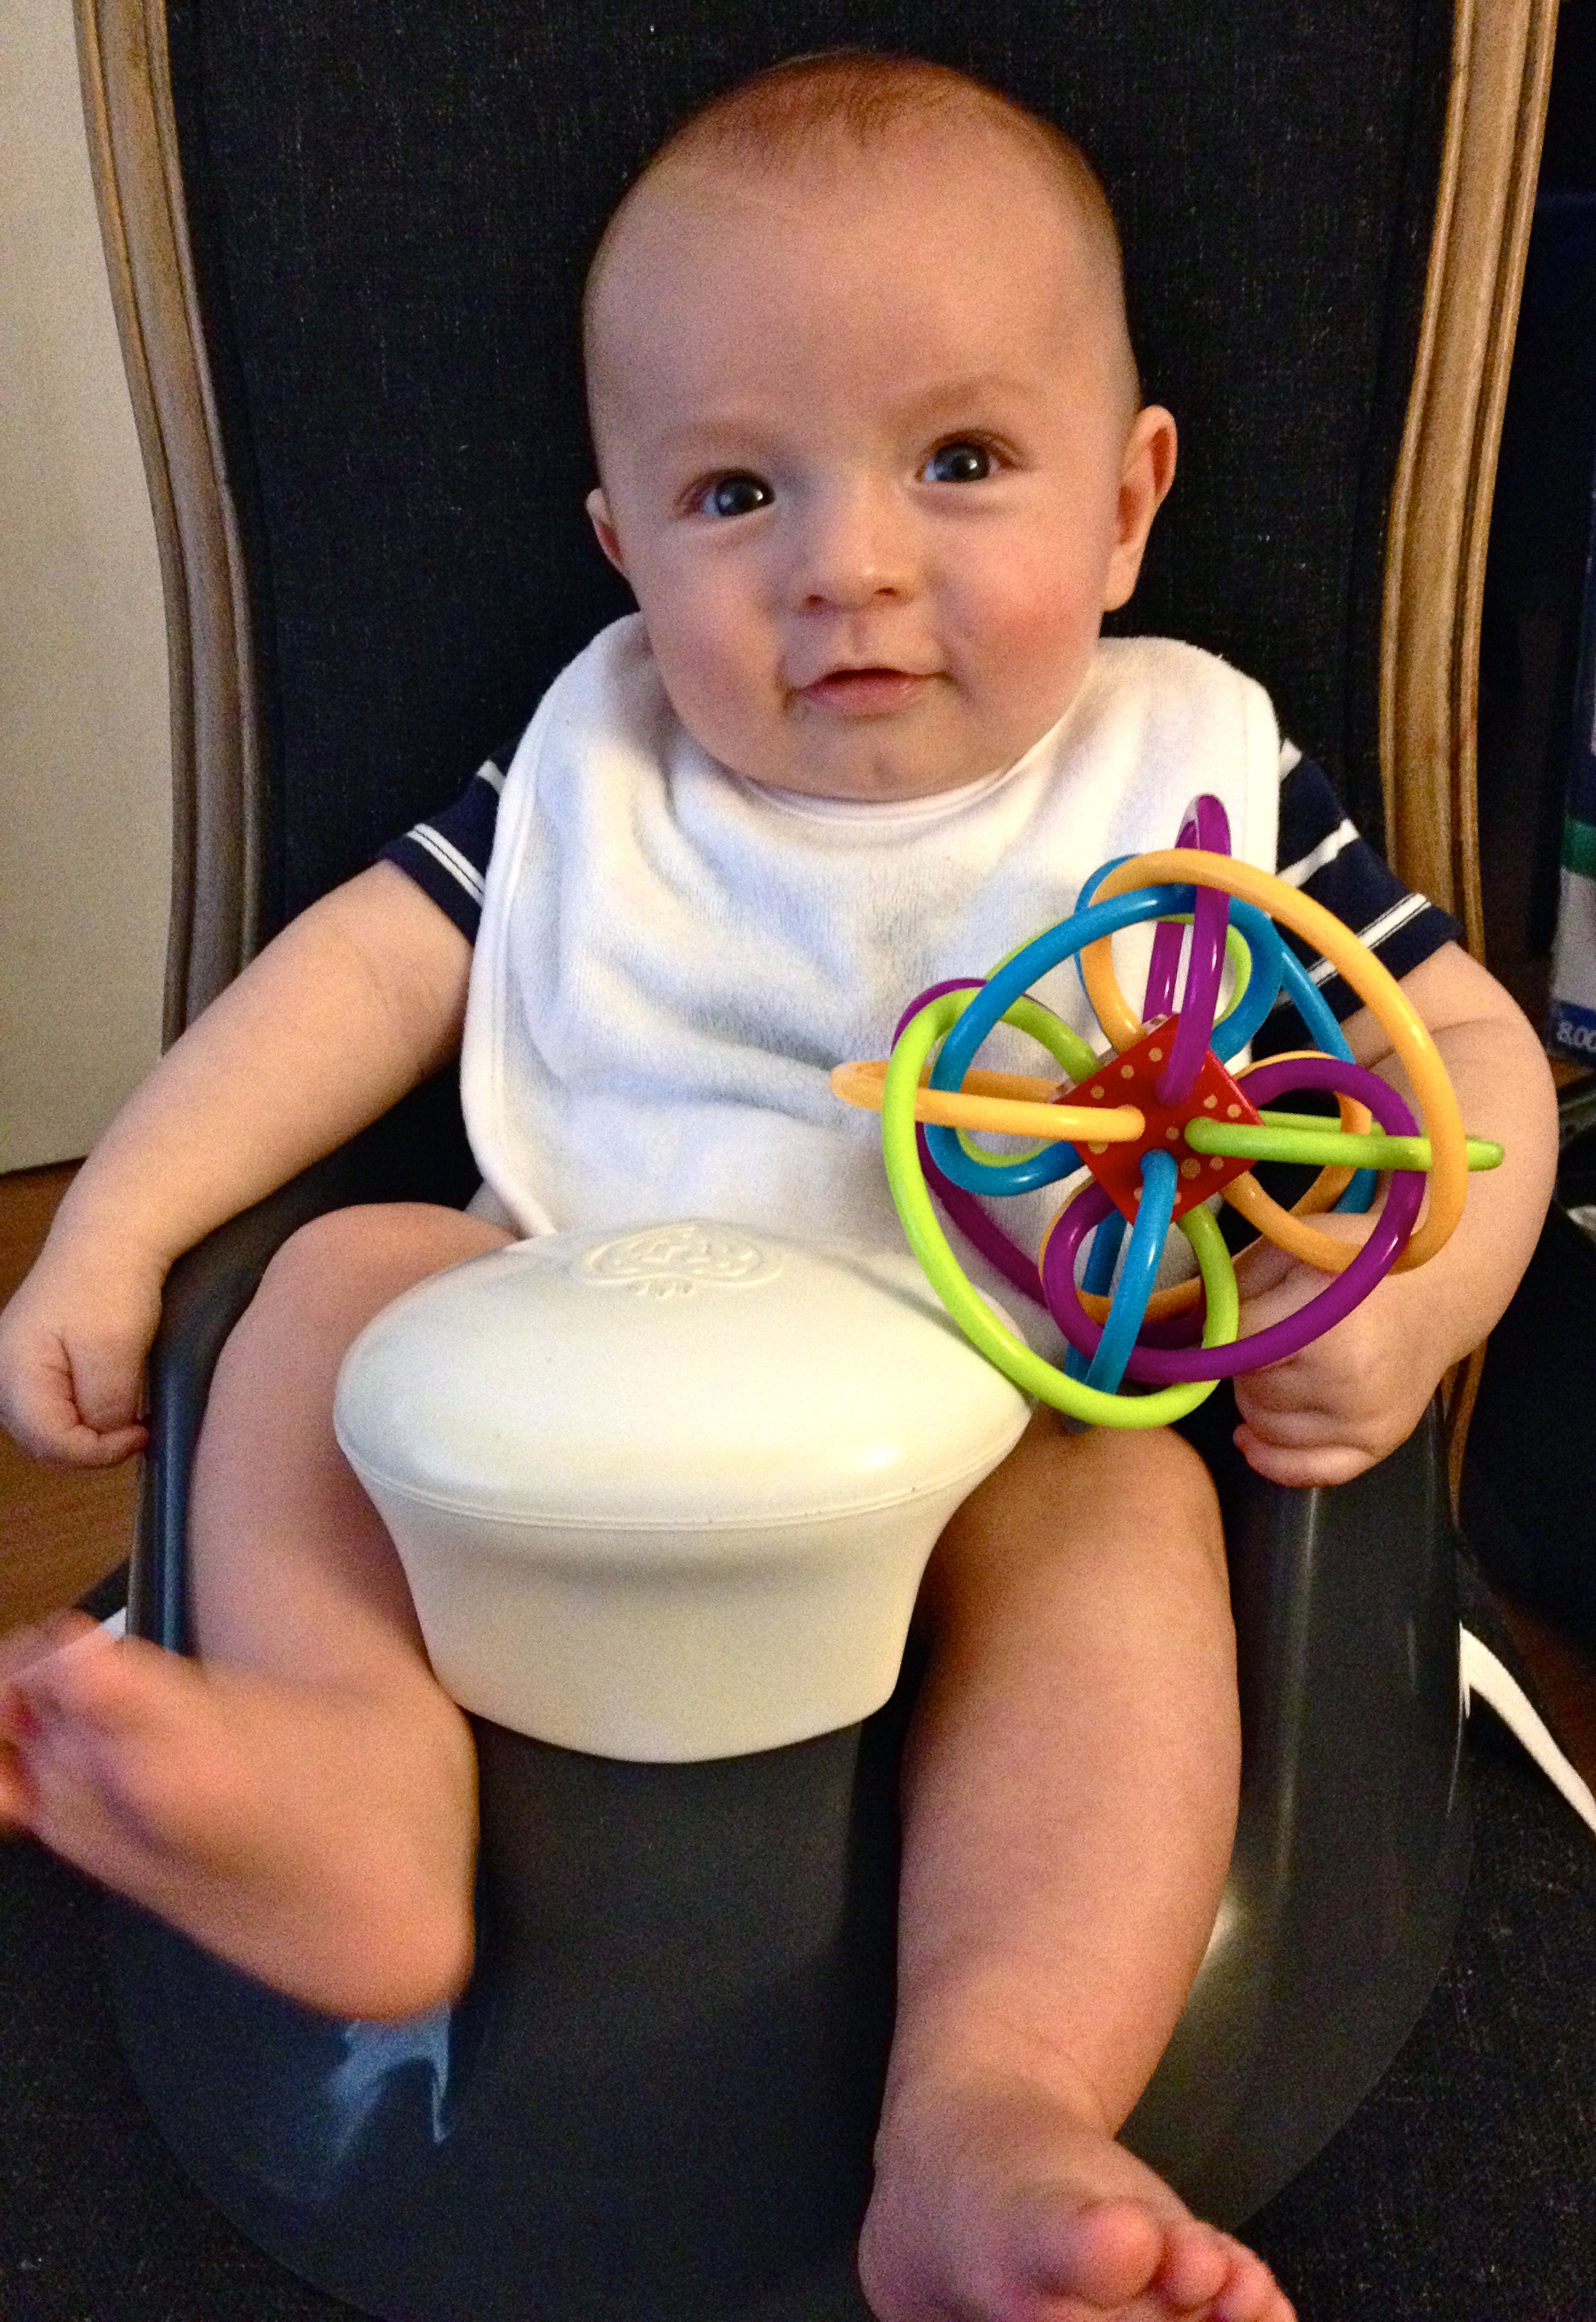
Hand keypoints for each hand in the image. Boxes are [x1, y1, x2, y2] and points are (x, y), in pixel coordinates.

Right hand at [0, 1249, 160, 1466]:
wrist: (110, 1237)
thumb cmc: (111, 1288)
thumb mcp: (114, 1349)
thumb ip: (105, 1402)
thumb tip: (105, 1432)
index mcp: (15, 1373)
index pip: (49, 1443)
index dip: (98, 1452)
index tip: (140, 1433)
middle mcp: (5, 1375)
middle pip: (42, 1440)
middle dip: (90, 1445)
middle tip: (135, 1430)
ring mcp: (17, 1368)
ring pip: (47, 1427)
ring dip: (88, 1432)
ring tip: (126, 1418)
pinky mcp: (36, 1361)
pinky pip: (54, 1406)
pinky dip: (84, 1413)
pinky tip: (112, 1399)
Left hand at [1229, 1211, 1448, 1488]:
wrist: (1437, 1287)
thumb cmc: (1352, 1262)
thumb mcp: (1286, 1251)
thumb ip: (1231, 1289)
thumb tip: (1178, 1335)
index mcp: (1322, 1323)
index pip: (1233, 1348)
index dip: (1220, 1334)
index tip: (1224, 1322)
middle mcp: (1346, 1381)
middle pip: (1248, 1390)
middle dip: (1244, 1365)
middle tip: (1270, 1337)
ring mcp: (1366, 1419)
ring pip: (1265, 1429)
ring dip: (1258, 1402)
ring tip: (1282, 1367)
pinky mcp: (1381, 1444)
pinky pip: (1307, 1472)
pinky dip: (1273, 1460)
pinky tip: (1251, 1440)